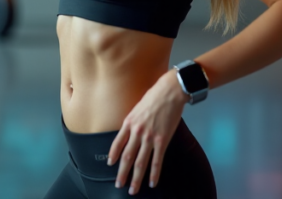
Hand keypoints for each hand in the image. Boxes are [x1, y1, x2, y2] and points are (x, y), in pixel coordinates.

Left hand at [107, 70, 189, 194]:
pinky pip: (157, 161)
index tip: (111, 164)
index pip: (117, 143)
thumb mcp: (137, 107)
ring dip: (136, 178)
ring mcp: (149, 137)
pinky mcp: (162, 140)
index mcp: (129, 123)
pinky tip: (152, 183)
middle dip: (122, 173)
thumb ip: (133, 121)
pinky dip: (154, 174)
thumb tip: (130, 132)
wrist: (170, 91)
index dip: (113, 155)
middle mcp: (136, 132)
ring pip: (140, 163)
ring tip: (133, 190)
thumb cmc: (155, 96)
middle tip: (119, 185)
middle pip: (127, 157)